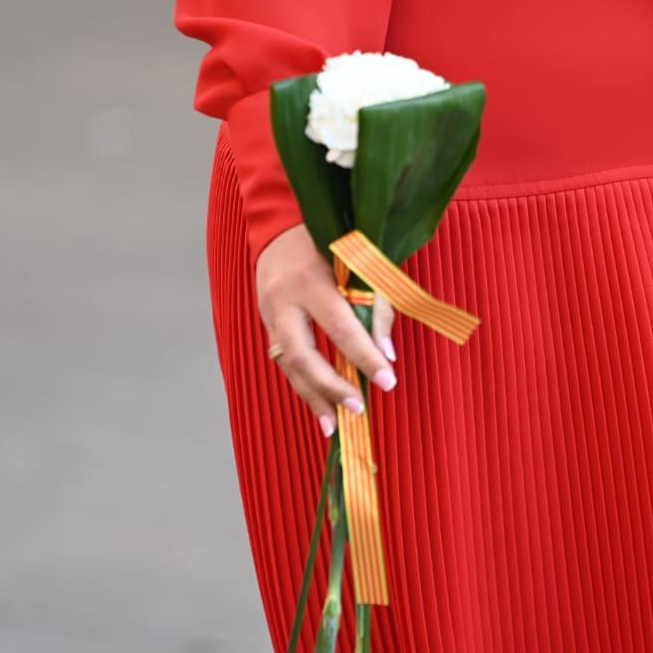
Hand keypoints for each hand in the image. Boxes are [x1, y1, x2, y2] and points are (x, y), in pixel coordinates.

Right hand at [256, 224, 396, 435]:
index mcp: (310, 279)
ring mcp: (269, 314)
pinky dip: (303, 385)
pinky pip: (284, 361)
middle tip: (358, 408)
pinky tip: (319, 407)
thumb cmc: (330, 241)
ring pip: (289, 365)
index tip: (387, 380)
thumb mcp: (359, 264)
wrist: (280, 225)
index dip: (364, 356)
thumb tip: (386, 353)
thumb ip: (375, 306)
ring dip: (312, 398)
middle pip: (303, 355)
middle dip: (331, 387)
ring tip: (333, 426)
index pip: (340, 327)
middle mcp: (283, 300)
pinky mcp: (265, 324)